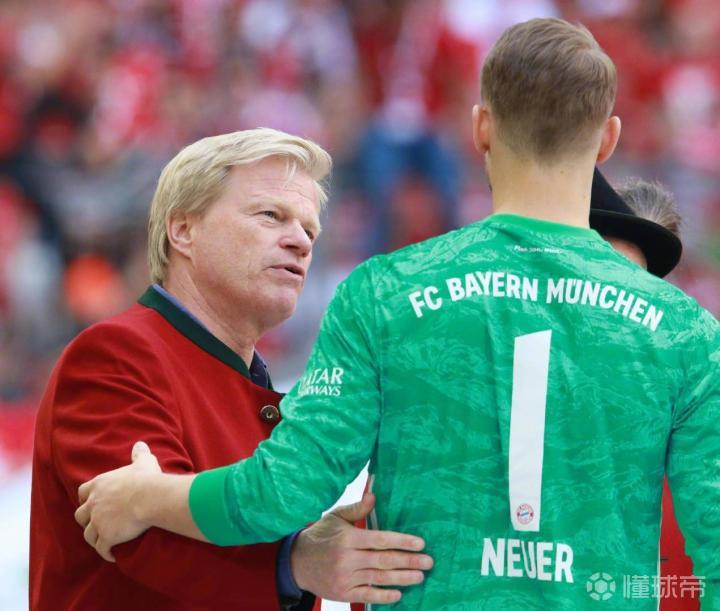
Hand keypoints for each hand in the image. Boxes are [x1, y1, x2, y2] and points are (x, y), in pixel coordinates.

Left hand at [74, 441, 161, 561]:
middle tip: (97, 523)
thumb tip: (140, 444)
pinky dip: (106, 552)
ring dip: (95, 538)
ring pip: (88, 534)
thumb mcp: (143, 462)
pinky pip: (102, 549)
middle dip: (87, 520)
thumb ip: (139, 453)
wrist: (150, 498)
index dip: (86, 499)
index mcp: (99, 485)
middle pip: (80, 516)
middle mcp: (94, 503)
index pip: (82, 492)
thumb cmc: (147, 479)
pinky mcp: (106, 537)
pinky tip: (112, 555)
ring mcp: (98, 522)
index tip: (92, 503)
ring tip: (104, 541)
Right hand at [290, 492, 432, 604]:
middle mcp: (347, 558)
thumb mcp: (335, 517)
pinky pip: (367, 595)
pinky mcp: (343, 593)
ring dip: (402, 578)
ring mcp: (345, 577)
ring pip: (379, 578)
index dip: (402, 541)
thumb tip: (374, 496)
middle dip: (409, 561)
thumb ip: (357, 509)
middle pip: (384, 560)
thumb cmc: (320, 535)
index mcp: (348, 538)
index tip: (420, 543)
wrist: (297, 562)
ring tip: (420, 576)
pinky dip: (384, 596)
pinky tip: (398, 594)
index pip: (380, 540)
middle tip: (428, 561)